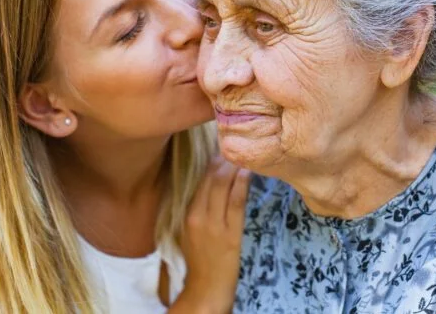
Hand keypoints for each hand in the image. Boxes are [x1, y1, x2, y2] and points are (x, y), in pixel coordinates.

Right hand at [172, 156, 249, 313]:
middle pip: (210, 177)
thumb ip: (199, 207)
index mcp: (187, 212)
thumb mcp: (192, 229)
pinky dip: (242, 183)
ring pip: (222, 185)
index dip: (212, 160)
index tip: (224, 147)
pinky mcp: (229, 233)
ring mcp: (213, 224)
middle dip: (224, 158)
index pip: (200, 179)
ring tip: (245, 154)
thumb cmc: (201, 258)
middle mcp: (197, 214)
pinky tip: (249, 172)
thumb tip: (212, 183)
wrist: (206, 288)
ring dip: (234, 167)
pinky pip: (236, 201)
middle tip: (237, 146)